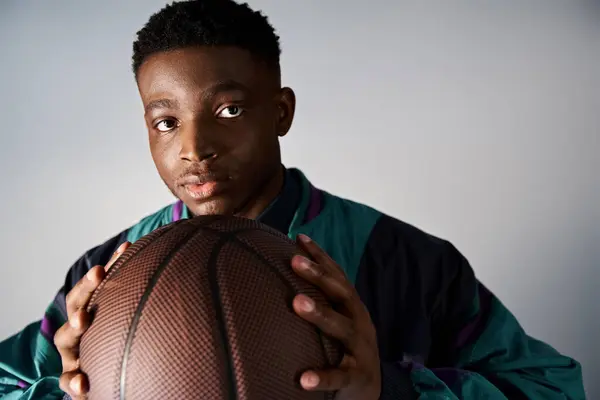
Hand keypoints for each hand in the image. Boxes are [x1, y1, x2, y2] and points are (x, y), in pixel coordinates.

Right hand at [54, 241, 129, 398]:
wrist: (104, 378)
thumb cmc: (120, 343)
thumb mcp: (129, 321)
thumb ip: (143, 299)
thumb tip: (176, 262)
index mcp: (93, 309)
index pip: (101, 281)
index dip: (114, 263)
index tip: (127, 245)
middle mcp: (79, 326)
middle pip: (78, 301)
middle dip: (88, 286)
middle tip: (99, 272)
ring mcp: (73, 351)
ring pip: (65, 336)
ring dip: (74, 325)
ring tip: (82, 320)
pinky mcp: (73, 377)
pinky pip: (68, 380)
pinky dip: (74, 382)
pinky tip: (83, 384)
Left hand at [291, 234, 380, 399]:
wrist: (373, 388)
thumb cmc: (347, 347)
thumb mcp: (340, 320)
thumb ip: (322, 301)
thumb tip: (288, 274)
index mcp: (352, 307)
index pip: (337, 276)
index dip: (320, 257)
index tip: (299, 238)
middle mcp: (358, 322)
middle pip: (341, 294)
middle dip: (319, 275)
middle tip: (294, 261)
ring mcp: (360, 349)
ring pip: (341, 328)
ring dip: (319, 314)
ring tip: (297, 302)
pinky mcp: (357, 377)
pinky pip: (339, 376)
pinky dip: (322, 376)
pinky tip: (304, 379)